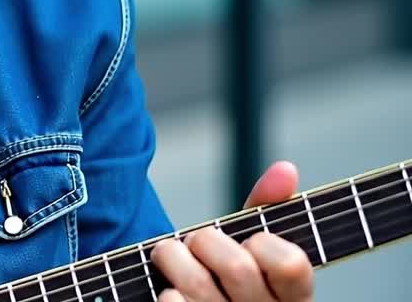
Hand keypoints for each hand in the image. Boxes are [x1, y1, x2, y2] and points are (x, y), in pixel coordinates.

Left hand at [151, 161, 314, 300]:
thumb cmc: (230, 279)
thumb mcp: (254, 249)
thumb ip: (267, 211)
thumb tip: (285, 168)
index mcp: (293, 298)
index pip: (292, 265)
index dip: (265, 243)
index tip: (252, 240)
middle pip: (237, 268)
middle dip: (206, 239)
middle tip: (195, 240)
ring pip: (197, 284)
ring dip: (172, 256)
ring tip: (168, 254)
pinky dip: (165, 291)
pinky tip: (169, 290)